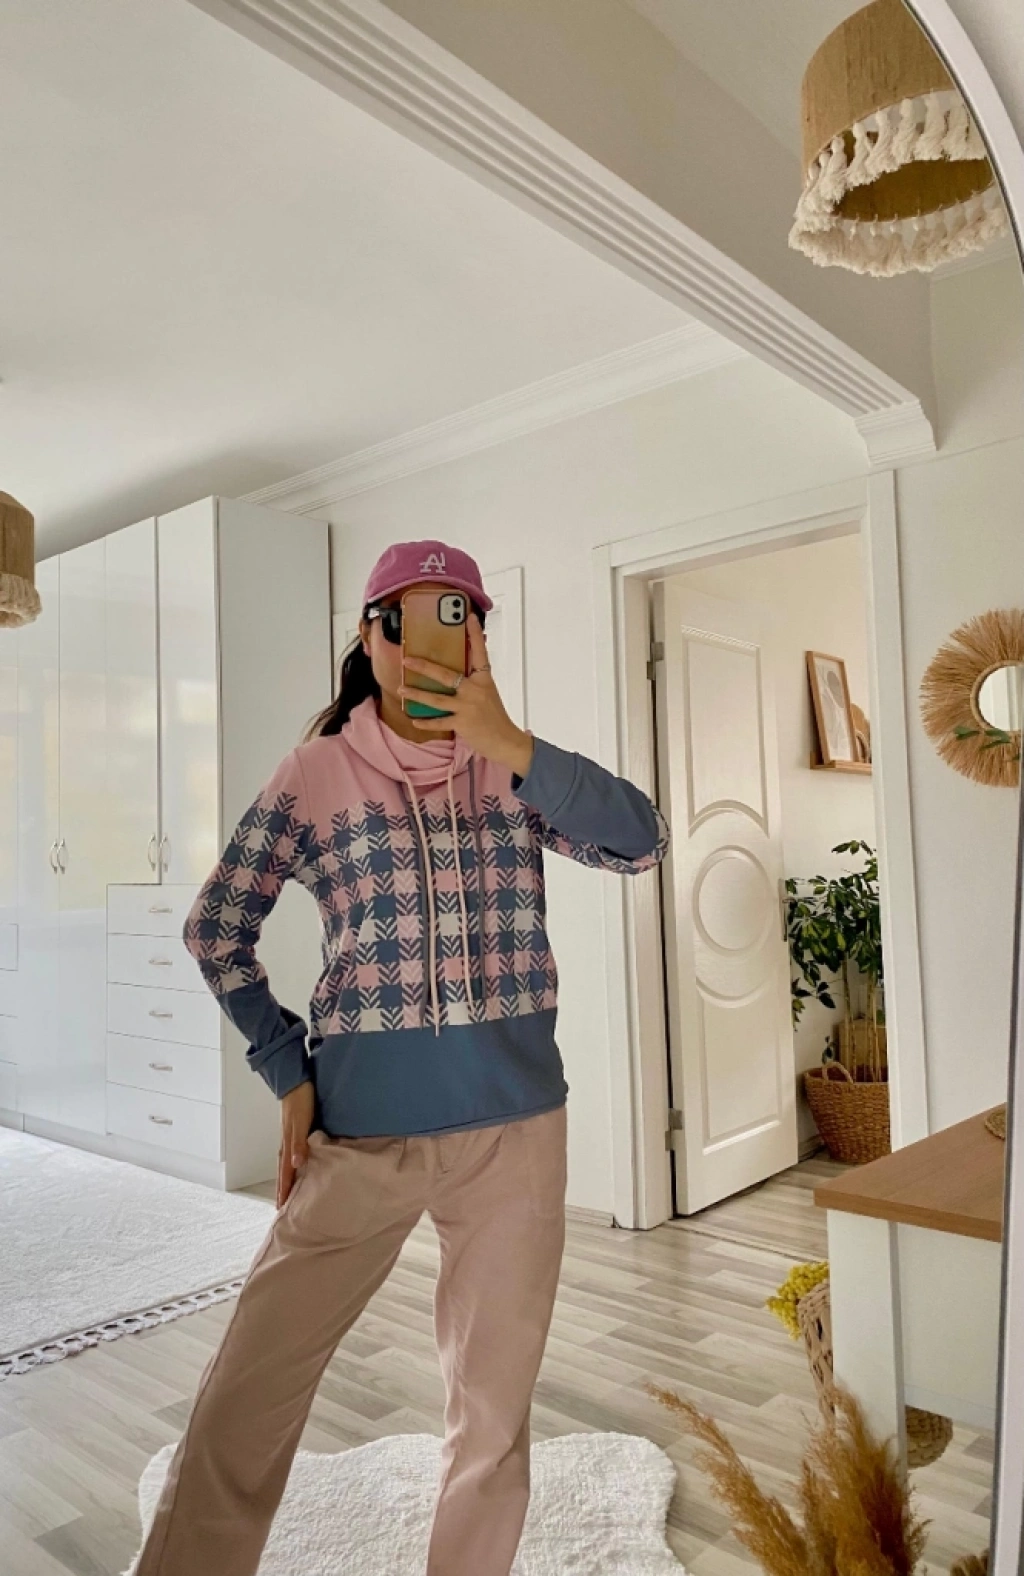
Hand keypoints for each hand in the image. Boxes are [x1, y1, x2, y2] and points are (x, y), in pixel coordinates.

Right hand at [277, 1080, 314, 1207]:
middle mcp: (287, 1144)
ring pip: (287, 1164)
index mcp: (287, 1145)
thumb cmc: (300, 1102)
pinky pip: (293, 1154)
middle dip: (282, 1189)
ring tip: (288, 1192)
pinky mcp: (296, 1131)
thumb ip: (299, 1143)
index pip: (285, 1173)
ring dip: (287, 1179)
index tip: (281, 1208)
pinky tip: (298, 1167)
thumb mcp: (301, 1123)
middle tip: (281, 1207)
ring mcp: (290, 1137)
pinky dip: (294, 1165)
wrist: (296, 1081)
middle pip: (283, 1172)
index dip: (284, 1190)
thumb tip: (296, 1166)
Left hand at [401, 613, 534, 776]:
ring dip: (417, 695)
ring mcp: (468, 707)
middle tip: (407, 659)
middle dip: (424, 666)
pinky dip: (426, 722)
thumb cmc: (495, 717)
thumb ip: (475, 680)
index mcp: (484, 679)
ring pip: (436, 699)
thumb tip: (460, 668)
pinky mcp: (462, 723)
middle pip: (446, 675)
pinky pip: (439, 722)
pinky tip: (414, 719)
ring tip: (401, 690)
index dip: (475, 634)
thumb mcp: (488, 693)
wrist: (505, 740)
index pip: (480, 652)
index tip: (469, 617)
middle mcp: (475, 690)